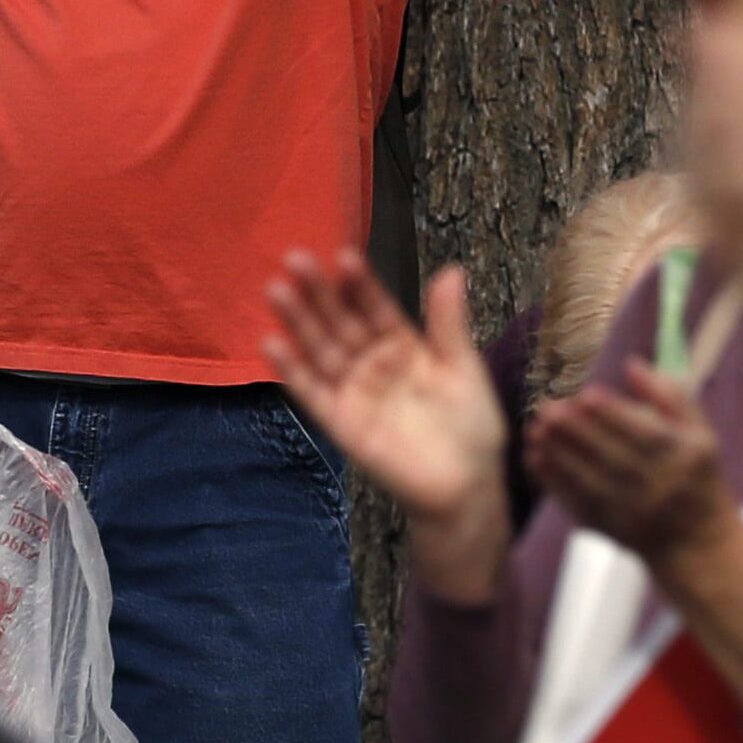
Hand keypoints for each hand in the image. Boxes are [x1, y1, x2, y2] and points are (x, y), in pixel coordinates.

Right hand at [265, 253, 511, 601]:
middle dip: (317, 292)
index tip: (343, 256)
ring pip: (320, 350)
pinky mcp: (340, 422)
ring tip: (276, 290)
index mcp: (403, 344)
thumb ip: (449, 323)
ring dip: (297, 322)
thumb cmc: (471, 426)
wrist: (466, 486)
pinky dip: (291, 372)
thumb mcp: (463, 368)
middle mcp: (372, 362)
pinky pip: (312, 393)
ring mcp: (353, 391)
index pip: (375, 306)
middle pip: (339, 321)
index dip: (359, 284)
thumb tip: (451, 269)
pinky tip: (271, 345)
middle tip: (294, 258)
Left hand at [528, 386, 733, 563]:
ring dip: (560, 455)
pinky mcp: (611, 529)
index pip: (646, 435)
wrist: (698, 543)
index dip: (615, 416)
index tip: (586, 395)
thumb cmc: (697, 476)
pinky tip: (536, 458)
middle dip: (578, 433)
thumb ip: (669, 396)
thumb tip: (632, 363)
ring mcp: (634, 512)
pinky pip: (578, 504)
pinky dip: (555, 482)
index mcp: (685, 457)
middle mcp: (660, 487)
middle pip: (613, 458)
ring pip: (591, 482)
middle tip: (548, 409)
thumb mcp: (700, 434)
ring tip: (536, 430)